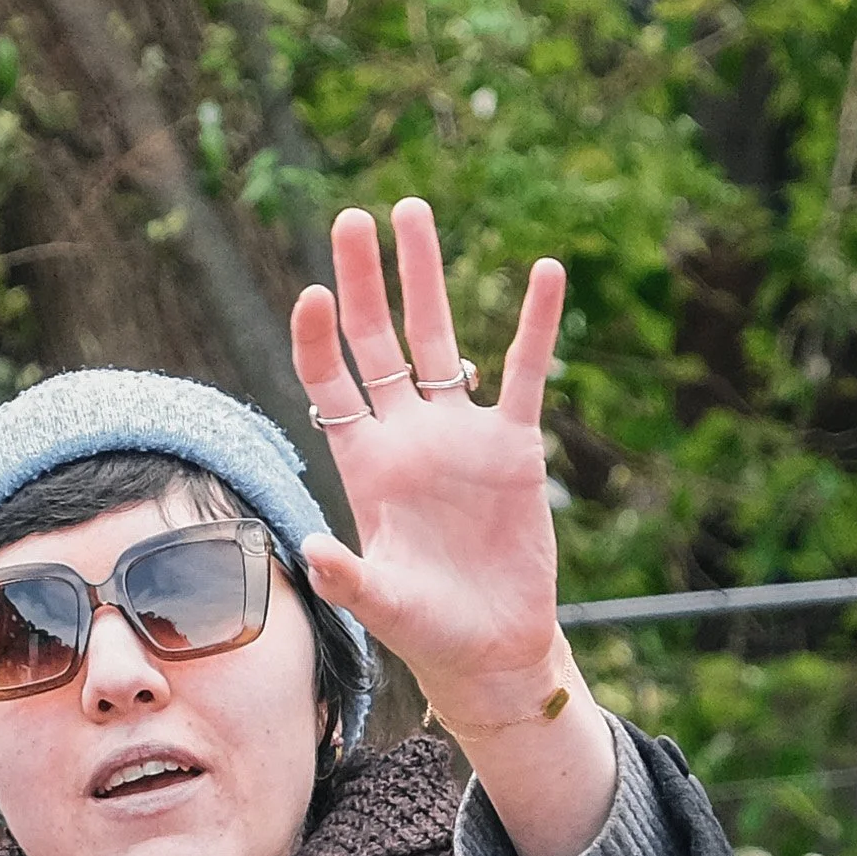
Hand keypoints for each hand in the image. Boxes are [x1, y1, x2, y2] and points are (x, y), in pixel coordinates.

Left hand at [288, 197, 568, 726]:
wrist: (489, 645)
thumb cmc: (425, 628)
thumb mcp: (381, 604)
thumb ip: (347, 576)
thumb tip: (311, 549)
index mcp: (365, 465)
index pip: (330, 384)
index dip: (317, 339)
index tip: (313, 290)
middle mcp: (407, 437)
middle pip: (378, 342)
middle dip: (365, 280)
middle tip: (352, 217)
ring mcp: (461, 435)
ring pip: (442, 338)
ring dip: (427, 278)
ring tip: (413, 210)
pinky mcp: (516, 445)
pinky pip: (528, 372)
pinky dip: (535, 324)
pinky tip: (545, 269)